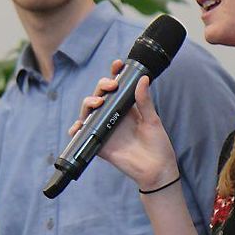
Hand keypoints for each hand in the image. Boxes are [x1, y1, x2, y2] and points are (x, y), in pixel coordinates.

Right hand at [70, 60, 179, 190]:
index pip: (116, 87)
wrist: (156, 170)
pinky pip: (82, 134)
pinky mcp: (99, 143)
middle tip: (111, 85)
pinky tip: (78, 126)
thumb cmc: (158, 145)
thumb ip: (145, 101)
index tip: (117, 64)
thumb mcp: (152, 120)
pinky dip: (76, 129)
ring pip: (89, 111)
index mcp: (126, 107)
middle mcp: (113, 115)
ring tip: (98, 102)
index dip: (113, 74)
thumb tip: (142, 79)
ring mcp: (104, 128)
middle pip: (100, 95)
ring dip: (89, 103)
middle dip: (102, 86)